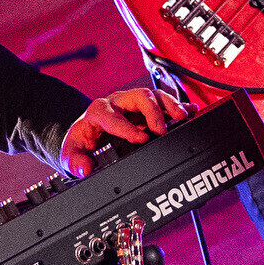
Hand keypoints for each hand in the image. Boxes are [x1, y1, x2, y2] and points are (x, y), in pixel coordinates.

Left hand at [57, 87, 176, 175]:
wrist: (88, 133)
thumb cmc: (82, 141)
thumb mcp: (72, 153)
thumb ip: (75, 161)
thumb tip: (86, 168)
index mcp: (99, 112)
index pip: (113, 116)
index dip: (127, 127)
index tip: (141, 139)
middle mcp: (118, 103)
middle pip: (139, 96)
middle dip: (153, 111)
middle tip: (162, 130)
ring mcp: (134, 104)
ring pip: (155, 96)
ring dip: (170, 106)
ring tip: (183, 118)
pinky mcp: (147, 108)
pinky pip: (165, 102)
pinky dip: (179, 106)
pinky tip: (191, 112)